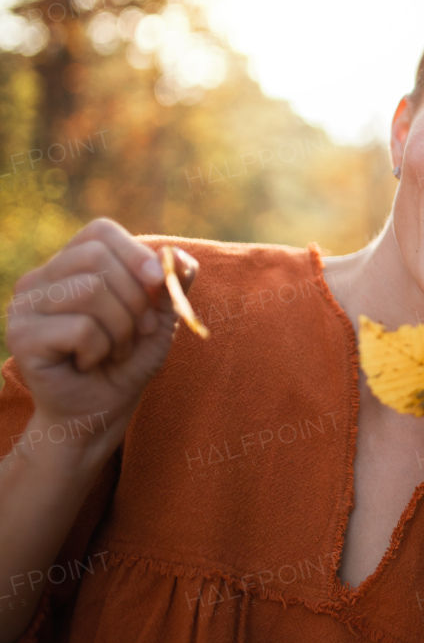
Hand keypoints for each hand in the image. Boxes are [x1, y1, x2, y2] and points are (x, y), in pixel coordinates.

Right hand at [5, 218, 196, 456]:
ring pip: (90, 290)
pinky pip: (81, 328)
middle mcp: (40, 279)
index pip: (100, 231)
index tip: (159, 283)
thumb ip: (172, 283)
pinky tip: (90, 363)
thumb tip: (182, 256)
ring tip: (115, 349)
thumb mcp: (160, 315)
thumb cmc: (128, 360)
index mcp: (69, 265)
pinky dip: (101, 349)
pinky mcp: (22, 336)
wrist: (102, 411)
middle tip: (139, 331)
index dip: (136, 254)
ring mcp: (25, 306)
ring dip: (120, 328)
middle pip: (97, 259)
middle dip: (135, 299)